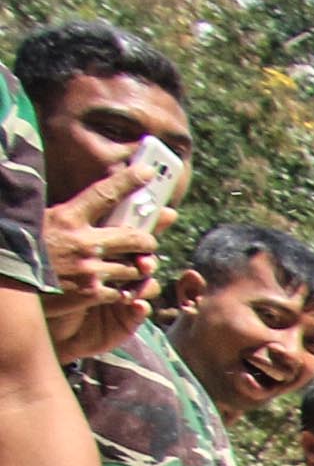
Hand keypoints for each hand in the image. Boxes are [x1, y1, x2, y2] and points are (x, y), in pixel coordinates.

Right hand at [39, 158, 165, 364]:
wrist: (9, 283)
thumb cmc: (24, 247)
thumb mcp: (43, 220)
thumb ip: (72, 214)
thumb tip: (96, 201)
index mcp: (68, 218)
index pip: (105, 194)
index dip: (128, 181)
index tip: (147, 171)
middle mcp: (83, 242)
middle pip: (136, 238)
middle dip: (147, 241)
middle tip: (147, 242)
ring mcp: (89, 269)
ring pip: (135, 268)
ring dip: (138, 267)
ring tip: (132, 266)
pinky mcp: (91, 293)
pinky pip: (125, 292)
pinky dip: (126, 290)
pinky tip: (120, 287)